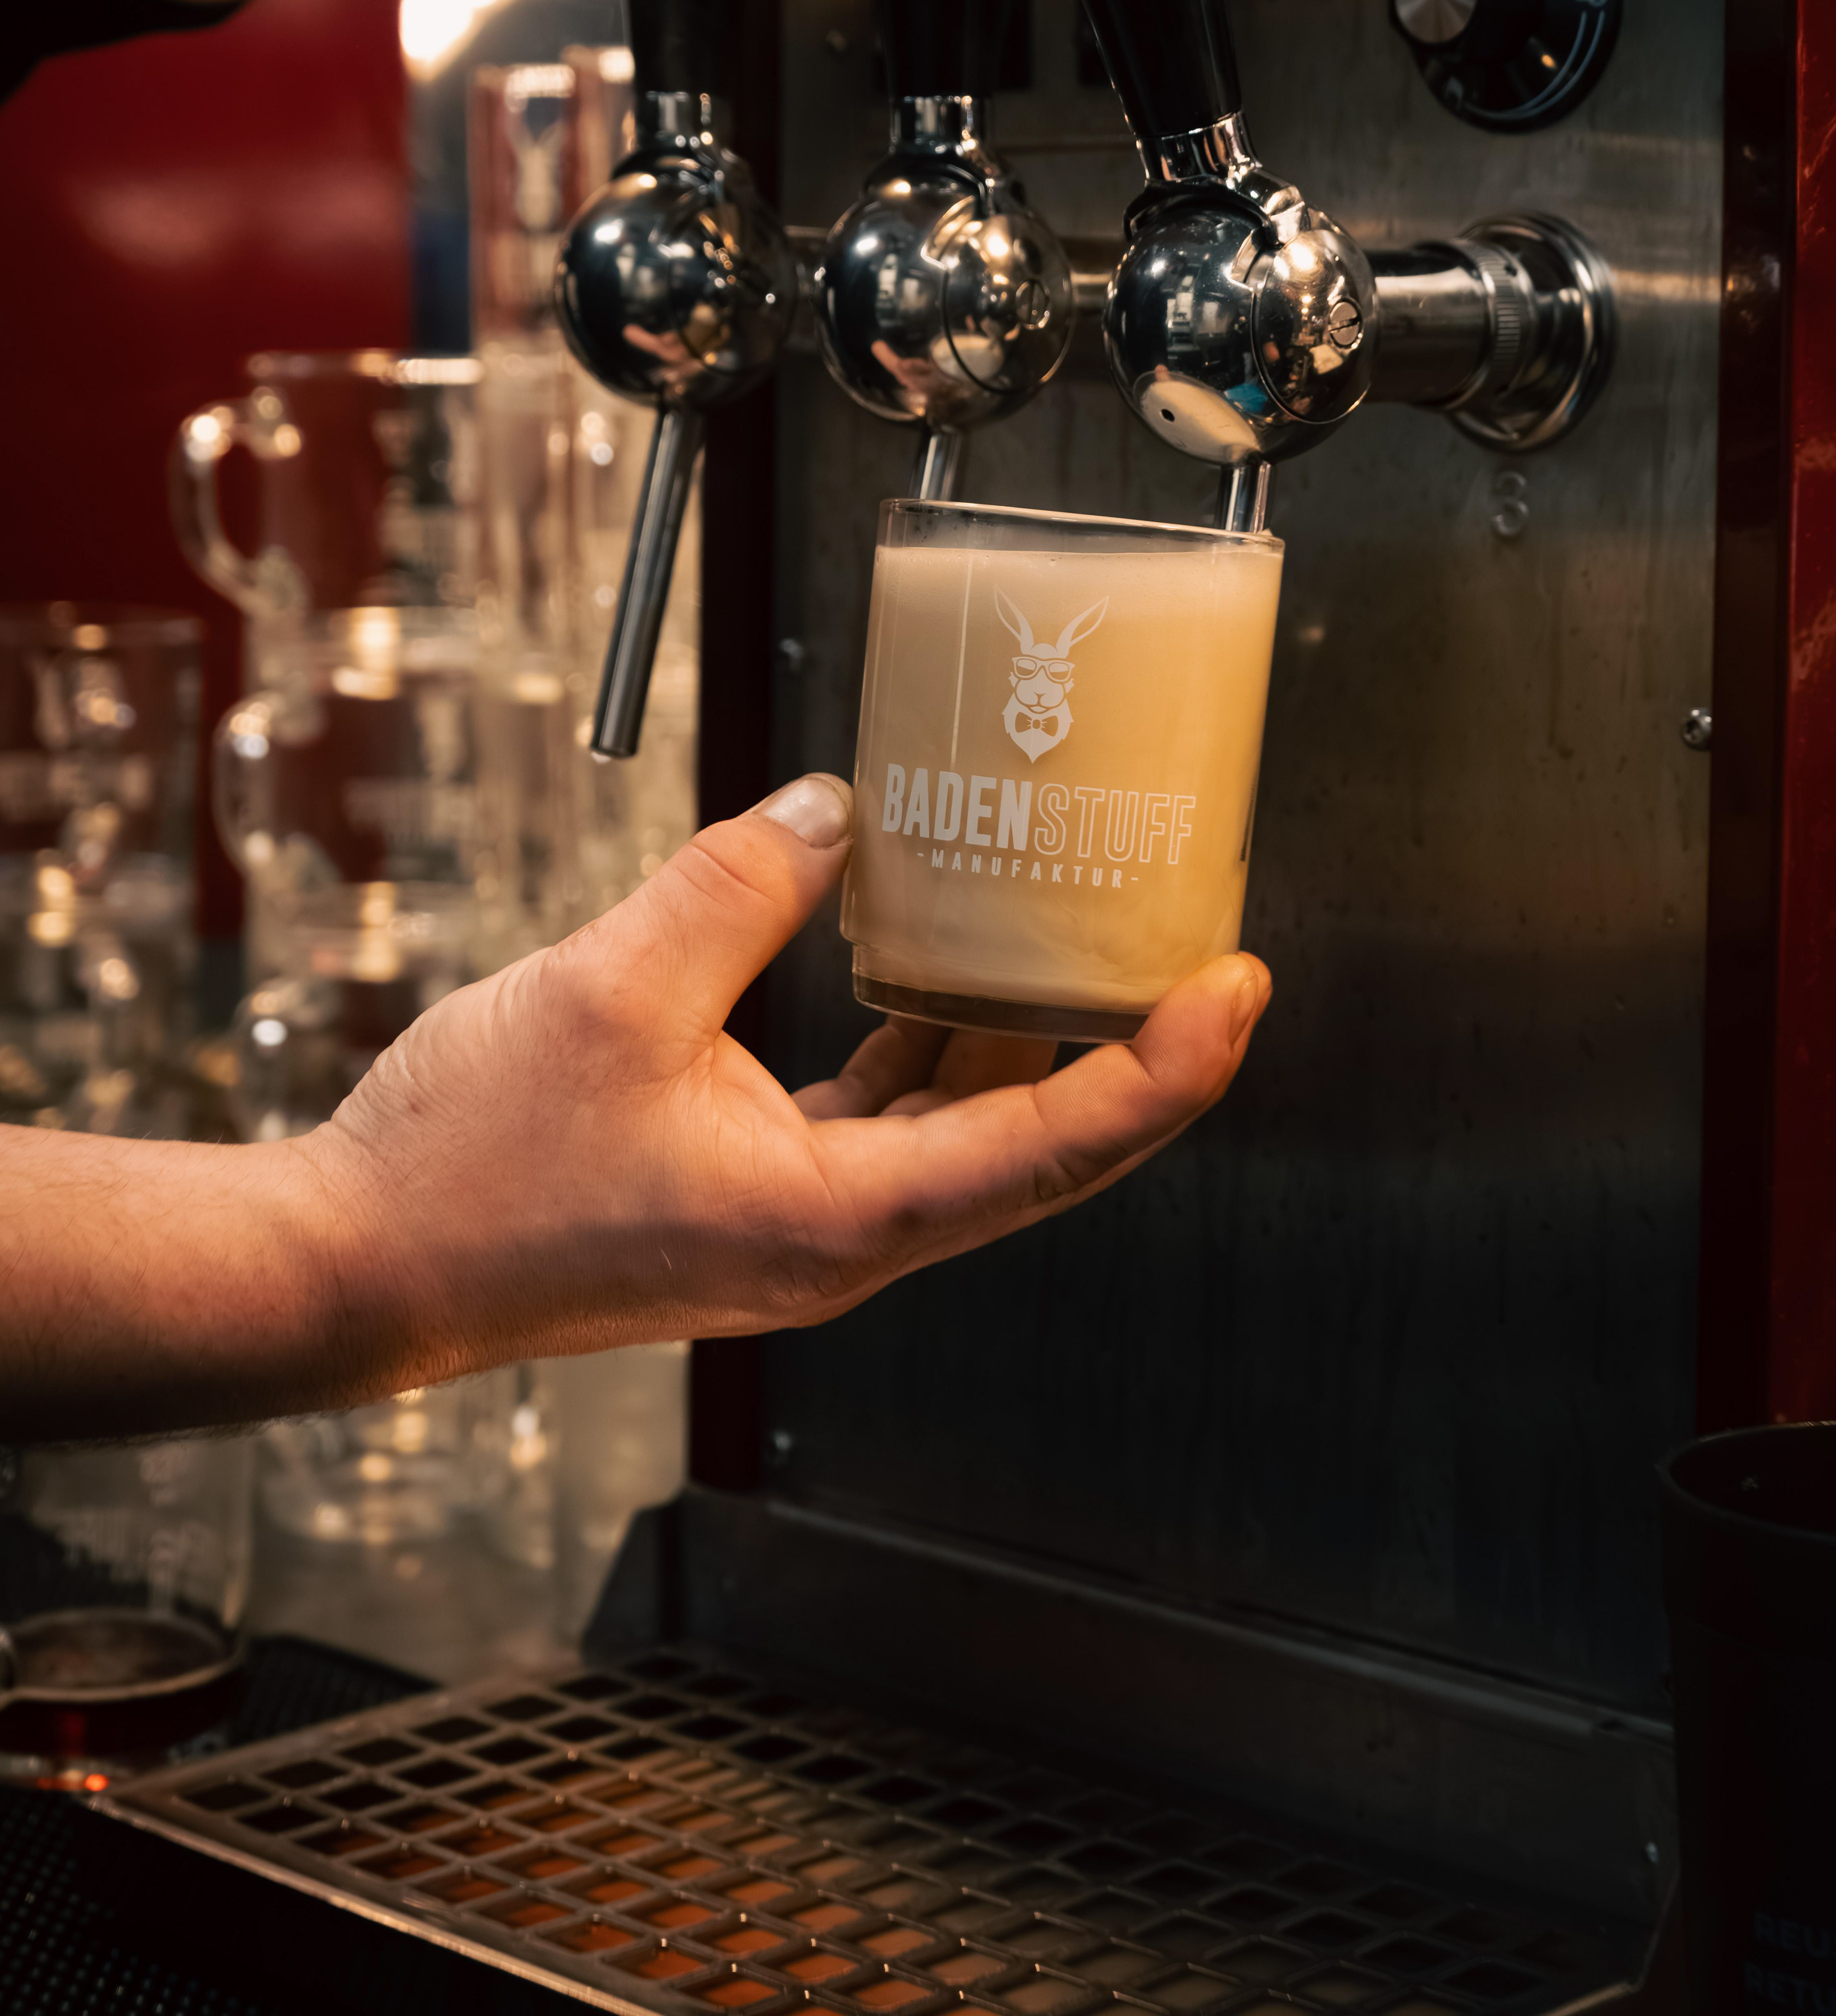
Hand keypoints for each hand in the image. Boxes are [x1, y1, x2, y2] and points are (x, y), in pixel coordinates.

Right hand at [314, 772, 1265, 1379]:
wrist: (363, 1261)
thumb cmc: (474, 1163)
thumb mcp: (615, 988)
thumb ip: (739, 884)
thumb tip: (834, 811)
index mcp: (834, 1218)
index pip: (1055, 1148)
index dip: (1164, 1069)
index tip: (1235, 988)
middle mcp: (840, 1241)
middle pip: (1036, 1150)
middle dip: (1127, 1053)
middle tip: (1198, 953)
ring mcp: (802, 1227)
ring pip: (962, 1137)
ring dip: (1023, 1047)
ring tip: (1082, 944)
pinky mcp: (757, 1198)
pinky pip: (884, 1124)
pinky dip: (927, 1051)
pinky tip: (935, 973)